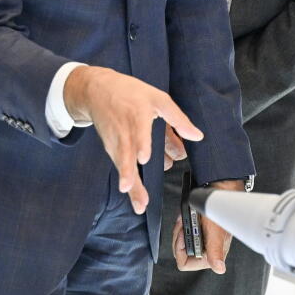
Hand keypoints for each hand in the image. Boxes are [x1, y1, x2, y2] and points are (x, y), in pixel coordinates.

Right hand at [63, 66, 199, 214]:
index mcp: (137, 115)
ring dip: (130, 185)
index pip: (138, 131)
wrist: (97, 91)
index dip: (140, 144)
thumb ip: (178, 118)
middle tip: (128, 187)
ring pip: (122, 165)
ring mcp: (115, 141)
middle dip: (127, 172)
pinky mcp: (111, 149)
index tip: (143, 158)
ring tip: (139, 203)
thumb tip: (197, 136)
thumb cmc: (129, 93)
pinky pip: (122, 166)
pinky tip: (137, 197)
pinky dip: (129, 181)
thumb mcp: (157, 98)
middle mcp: (124, 131)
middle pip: (125, 154)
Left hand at [172, 179, 243, 272]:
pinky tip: (188, 217)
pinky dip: (183, 224)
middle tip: (186, 225)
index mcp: (210, 256)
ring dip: (181, 229)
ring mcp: (201, 242)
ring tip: (188, 219)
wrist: (219, 194)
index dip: (180, 250)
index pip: (185, 264)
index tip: (182, 237)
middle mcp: (205, 251)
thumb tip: (219, 268)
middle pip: (180, 252)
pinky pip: (182, 233)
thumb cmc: (221, 211)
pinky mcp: (197, 233)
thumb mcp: (216, 233)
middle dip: (180, 237)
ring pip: (179, 241)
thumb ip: (216, 252)